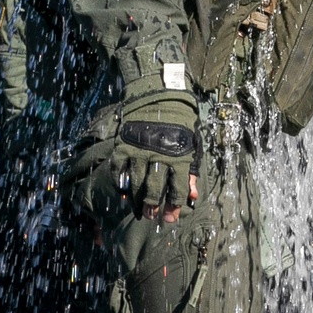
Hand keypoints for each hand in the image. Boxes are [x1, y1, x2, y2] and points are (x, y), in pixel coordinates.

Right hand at [66, 90, 199, 224]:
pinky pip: (120, 170)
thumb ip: (191, 172)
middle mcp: (159, 156)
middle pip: (154, 189)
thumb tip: (193, 196)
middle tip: (151, 216)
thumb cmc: (180, 124)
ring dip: (137, 200)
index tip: (170, 216)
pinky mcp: (124, 145)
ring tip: (139, 210)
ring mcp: (139, 151)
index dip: (174, 205)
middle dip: (153, 206)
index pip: (177, 188)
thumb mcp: (192, 146)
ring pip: (137, 183)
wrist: (159, 96)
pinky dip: (121, 183)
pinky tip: (124, 193)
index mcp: (179, 156)